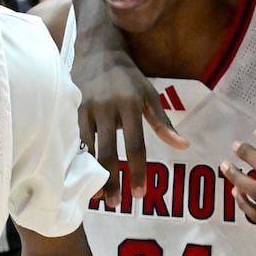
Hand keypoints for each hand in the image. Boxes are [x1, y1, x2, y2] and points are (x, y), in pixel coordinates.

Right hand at [74, 50, 187, 206]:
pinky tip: (80, 177)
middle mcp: (108, 109)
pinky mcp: (72, 111)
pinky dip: (79, 161)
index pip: (136, 145)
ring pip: (89, 149)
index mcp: (131, 106)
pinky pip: (76, 141)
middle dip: (113, 180)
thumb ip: (163, 124)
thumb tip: (183, 146)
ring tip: (98, 196)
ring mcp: (87, 110)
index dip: (137, 171)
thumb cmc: (128, 77)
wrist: (97, 51)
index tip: (139, 194)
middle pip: (110, 152)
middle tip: (117, 203)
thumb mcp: (150, 95)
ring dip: (93, 175)